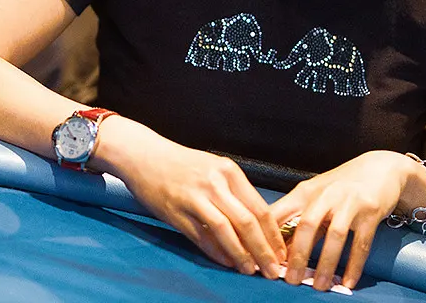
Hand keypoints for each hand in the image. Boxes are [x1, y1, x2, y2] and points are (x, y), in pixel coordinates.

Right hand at [96, 120, 286, 278]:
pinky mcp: (175, 210)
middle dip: (263, 250)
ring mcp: (194, 196)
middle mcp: (214, 182)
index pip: (259, 208)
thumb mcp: (213, 169)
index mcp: (228, 171)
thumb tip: (257, 227)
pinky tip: (226, 262)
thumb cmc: (181, 164)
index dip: (273, 235)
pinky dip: (216, 253)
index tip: (282, 253)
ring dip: (241, 255)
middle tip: (273, 270)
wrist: (144, 155)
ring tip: (250, 270)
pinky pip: (201, 237)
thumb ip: (234, 193)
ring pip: (226, 231)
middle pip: (247, 222)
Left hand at [266, 150, 416, 290]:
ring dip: (326, 264)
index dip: (270, 236)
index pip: (281, 212)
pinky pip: (361, 243)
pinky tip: (348, 281)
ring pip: (334, 236)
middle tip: (292, 279)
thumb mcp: (316, 194)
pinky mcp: (371, 212)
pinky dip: (354, 265)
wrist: (381, 167)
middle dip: (298, 255)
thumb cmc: (343, 184)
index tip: (265, 258)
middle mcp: (326, 195)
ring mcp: (349, 203)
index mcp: (306, 191)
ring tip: (320, 285)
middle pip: (306, 225)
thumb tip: (280, 247)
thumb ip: (299, 215)